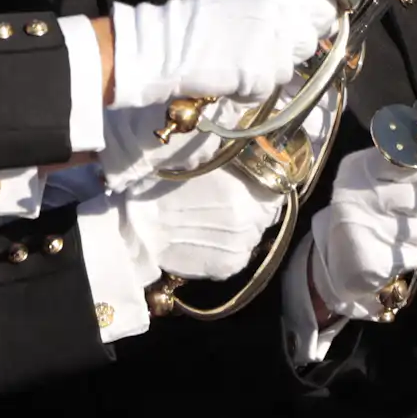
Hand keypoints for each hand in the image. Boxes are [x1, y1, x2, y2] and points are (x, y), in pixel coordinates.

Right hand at [107, 0, 336, 109]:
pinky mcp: (261, 73)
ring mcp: (274, 44)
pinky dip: (251, 89)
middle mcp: (283, 10)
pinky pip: (268, 89)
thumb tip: (319, 12)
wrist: (168, 44)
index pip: (327, 6)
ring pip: (291, 68)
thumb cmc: (204, 17)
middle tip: (261, 46)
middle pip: (311, 40)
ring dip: (270, 69)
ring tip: (240, 58)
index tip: (303, 27)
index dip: (316, 20)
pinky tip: (230, 73)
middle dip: (292, 49)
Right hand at [113, 167, 285, 279]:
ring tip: (215, 219)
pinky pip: (240, 254)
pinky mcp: (227, 268)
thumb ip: (238, 159)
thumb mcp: (205, 160)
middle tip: (231, 200)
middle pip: (268, 213)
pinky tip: (209, 235)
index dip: (267, 181)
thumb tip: (263, 149)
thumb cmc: (167, 185)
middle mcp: (250, 222)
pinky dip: (231, 246)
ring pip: (255, 234)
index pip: (278, 187)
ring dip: (243, 227)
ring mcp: (240, 248)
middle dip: (255, 205)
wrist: (138, 224)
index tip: (255, 179)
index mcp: (248, 191)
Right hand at [306, 148, 416, 321]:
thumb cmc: (371, 211)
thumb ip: (412, 170)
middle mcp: (360, 195)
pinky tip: (407, 250)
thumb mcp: (380, 179)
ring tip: (415, 231)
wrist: (341, 259)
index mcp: (362, 168)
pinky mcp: (376, 262)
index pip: (412, 163)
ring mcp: (366, 229)